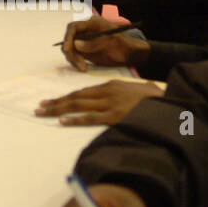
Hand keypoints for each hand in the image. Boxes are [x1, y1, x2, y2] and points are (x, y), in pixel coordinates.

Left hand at [35, 80, 163, 125]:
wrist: (168, 101)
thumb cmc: (155, 99)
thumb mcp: (135, 90)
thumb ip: (122, 94)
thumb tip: (113, 103)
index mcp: (110, 85)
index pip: (82, 91)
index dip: (65, 97)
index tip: (52, 102)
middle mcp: (106, 92)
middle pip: (75, 96)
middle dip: (55, 103)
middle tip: (39, 108)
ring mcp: (110, 103)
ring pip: (78, 105)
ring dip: (58, 109)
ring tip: (42, 113)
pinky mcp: (115, 116)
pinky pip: (90, 117)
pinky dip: (75, 119)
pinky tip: (62, 121)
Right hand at [60, 16, 150, 70]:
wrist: (129, 54)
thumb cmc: (122, 45)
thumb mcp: (110, 42)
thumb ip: (92, 44)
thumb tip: (75, 44)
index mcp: (92, 24)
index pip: (74, 27)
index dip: (68, 37)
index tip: (67, 48)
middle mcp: (85, 31)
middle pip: (69, 39)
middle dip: (71, 52)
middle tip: (78, 63)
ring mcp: (84, 41)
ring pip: (70, 49)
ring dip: (73, 59)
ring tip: (83, 68)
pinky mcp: (84, 51)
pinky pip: (74, 56)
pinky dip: (76, 62)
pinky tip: (83, 68)